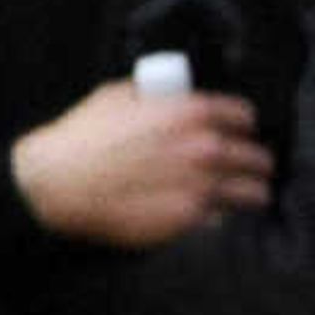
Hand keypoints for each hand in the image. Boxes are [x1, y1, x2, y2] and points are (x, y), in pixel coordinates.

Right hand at [10, 81, 274, 246]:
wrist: (56, 183)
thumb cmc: (82, 138)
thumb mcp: (115, 97)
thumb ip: (156, 97)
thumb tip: (173, 96)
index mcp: (189, 112)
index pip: (244, 116)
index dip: (240, 123)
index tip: (237, 131)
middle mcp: (204, 148)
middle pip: (258, 157)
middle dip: (253, 161)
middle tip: (244, 166)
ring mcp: (201, 186)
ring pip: (255, 192)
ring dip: (249, 191)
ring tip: (240, 193)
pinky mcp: (190, 218)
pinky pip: (224, 217)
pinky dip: (218, 214)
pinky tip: (204, 209)